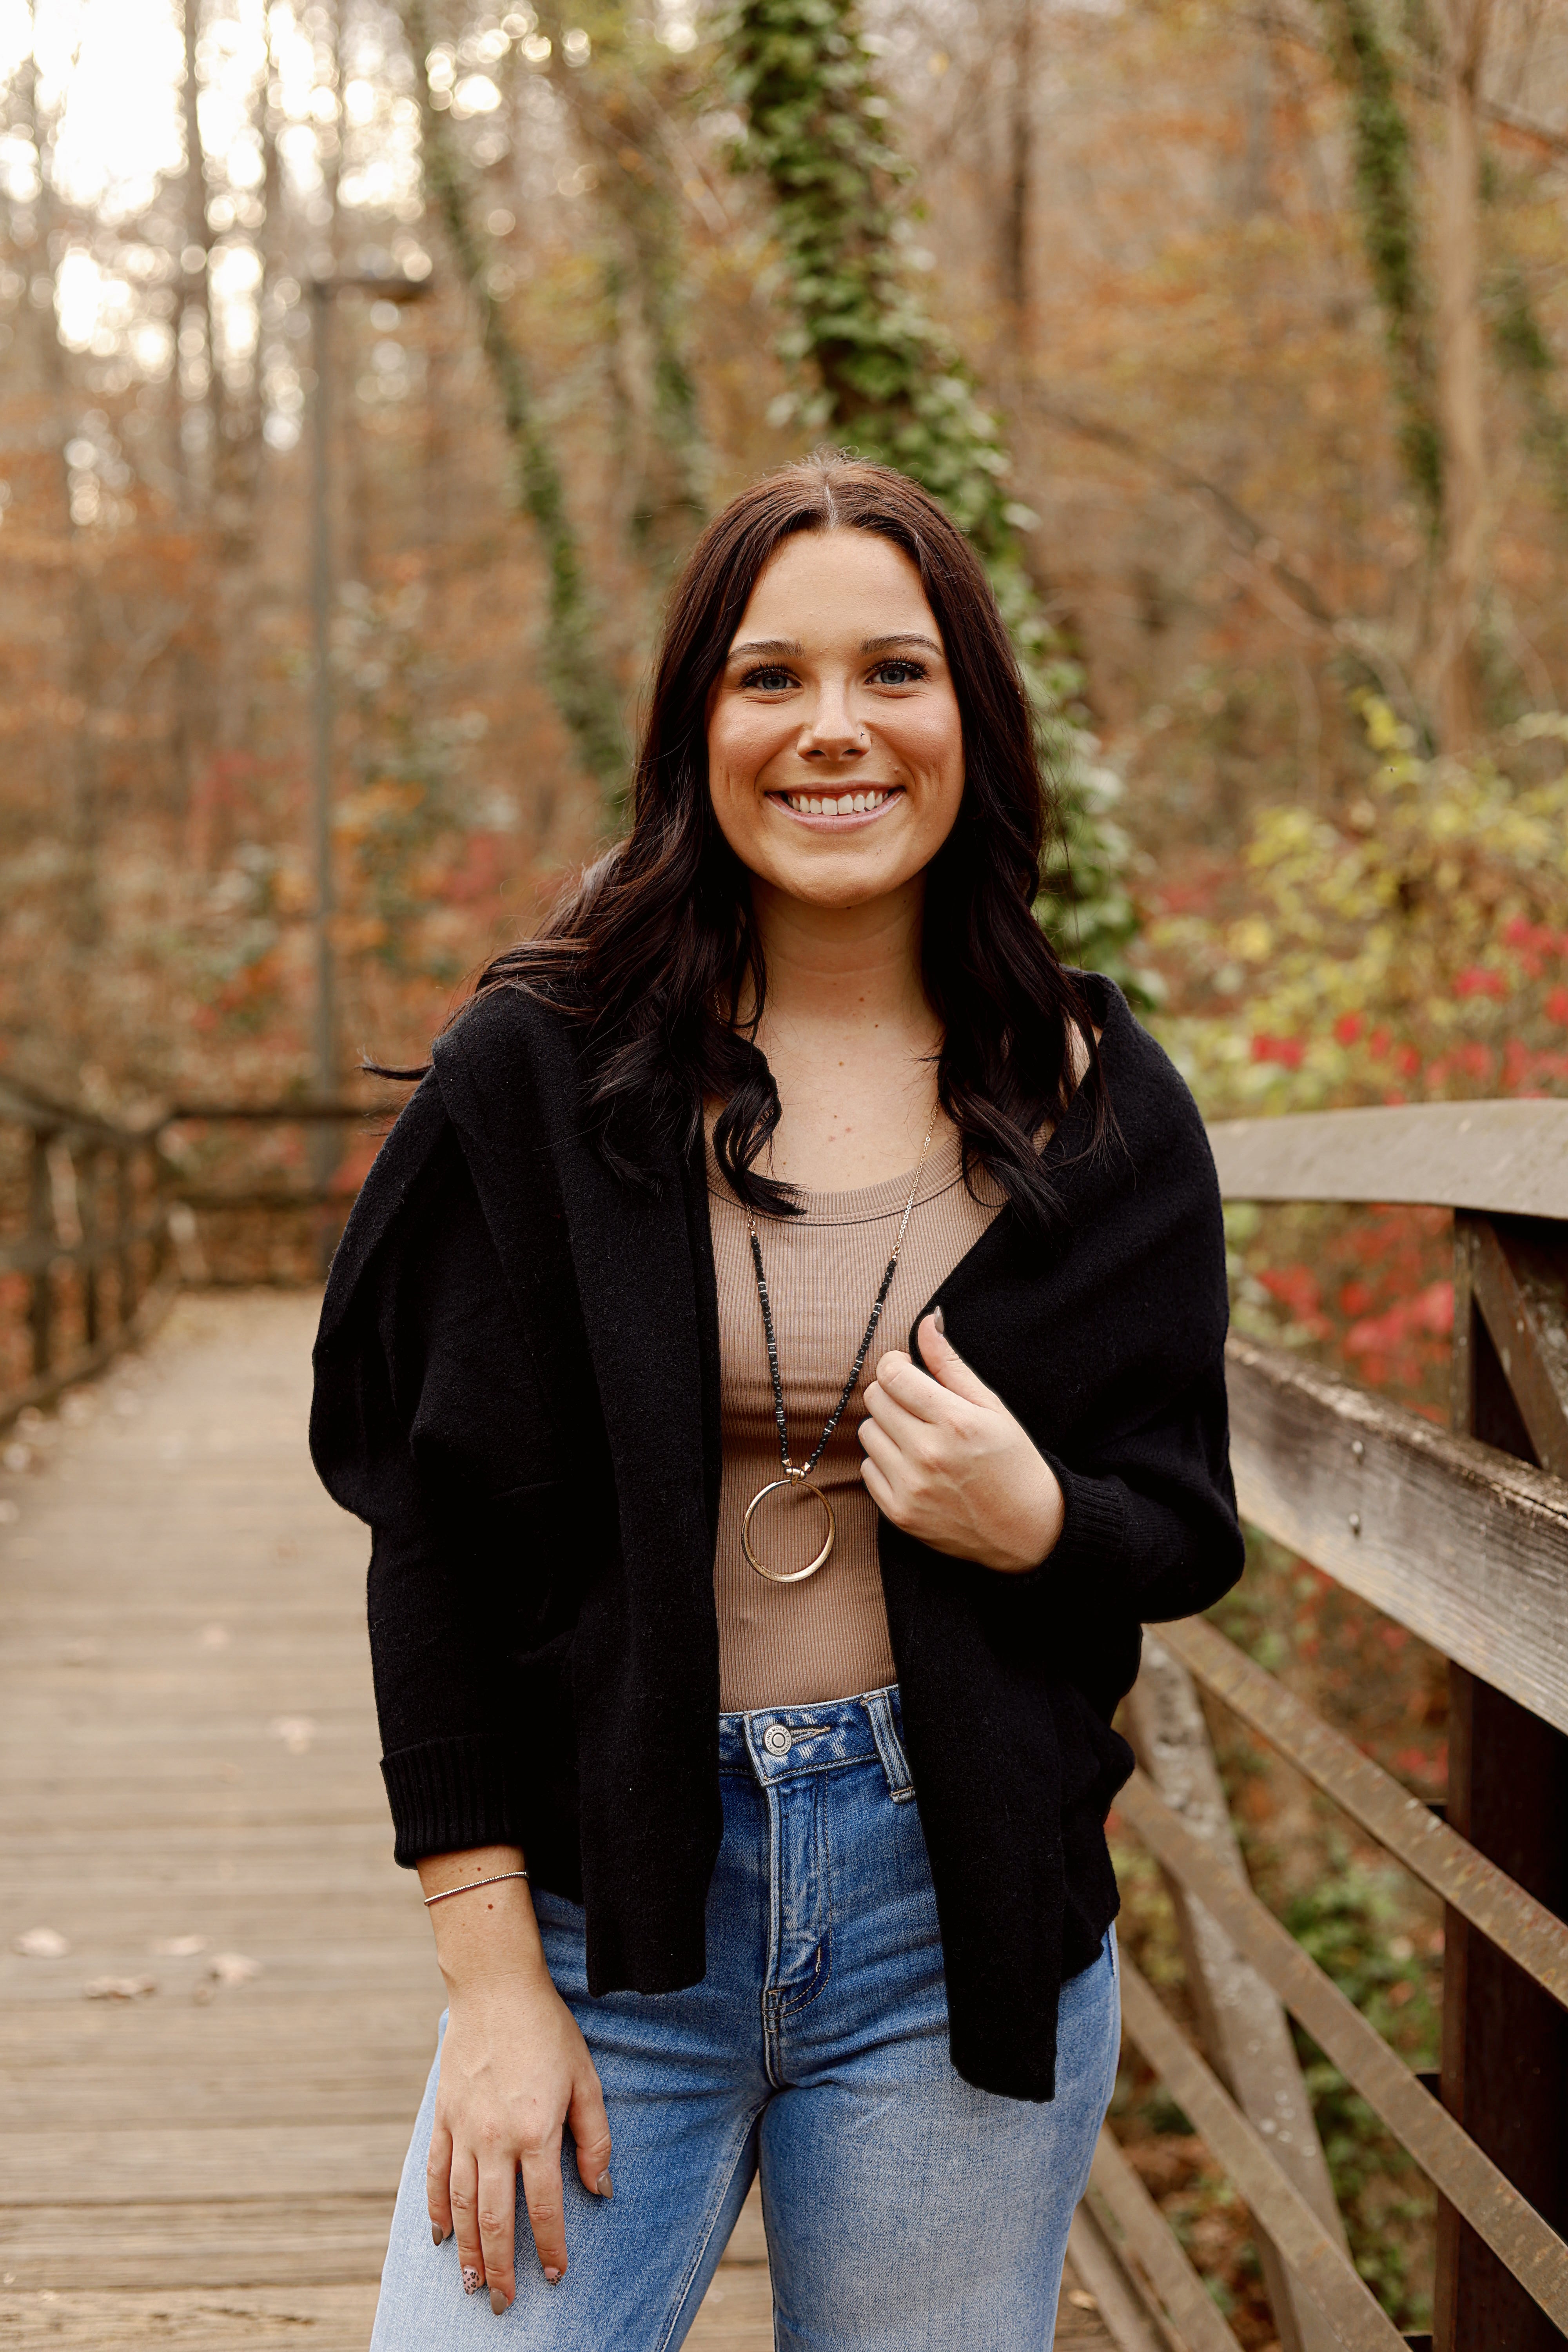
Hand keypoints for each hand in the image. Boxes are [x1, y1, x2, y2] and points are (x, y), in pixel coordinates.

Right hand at [428, 1964, 611, 2306]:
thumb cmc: (548, 2032)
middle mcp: (494, 2139)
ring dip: (466, 2250)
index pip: (544, 2208)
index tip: (557, 2276)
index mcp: (535, 2132)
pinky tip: (440, 2236)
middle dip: (501, 2268)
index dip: (551, 2248)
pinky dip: (435, 2209)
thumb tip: (600, 2190)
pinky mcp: (443, 2116)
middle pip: (495, 2220)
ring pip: (460, 2205)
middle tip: (503, 2304)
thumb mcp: (585, 2080)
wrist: (496, 1989)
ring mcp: (463, 2129)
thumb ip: (595, 2138)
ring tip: (472, 2284)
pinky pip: (434, 2173)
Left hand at [858, 1311, 1063, 1573]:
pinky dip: (885, 1463)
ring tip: (919, 1438)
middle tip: (919, 1407)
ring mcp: (911, 1487)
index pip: (891, 1373)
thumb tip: (927, 1320)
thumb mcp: (992, 1407)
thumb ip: (951, 1363)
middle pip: (875, 1398)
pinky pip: (867, 1470)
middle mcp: (928, 1454)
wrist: (1028, 1531)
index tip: (909, 1371)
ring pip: (867, 1432)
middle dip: (893, 1394)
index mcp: (954, 1421)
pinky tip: (915, 1467)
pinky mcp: (899, 1514)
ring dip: (887, 1429)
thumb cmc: (1014, 1462)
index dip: (897, 1365)